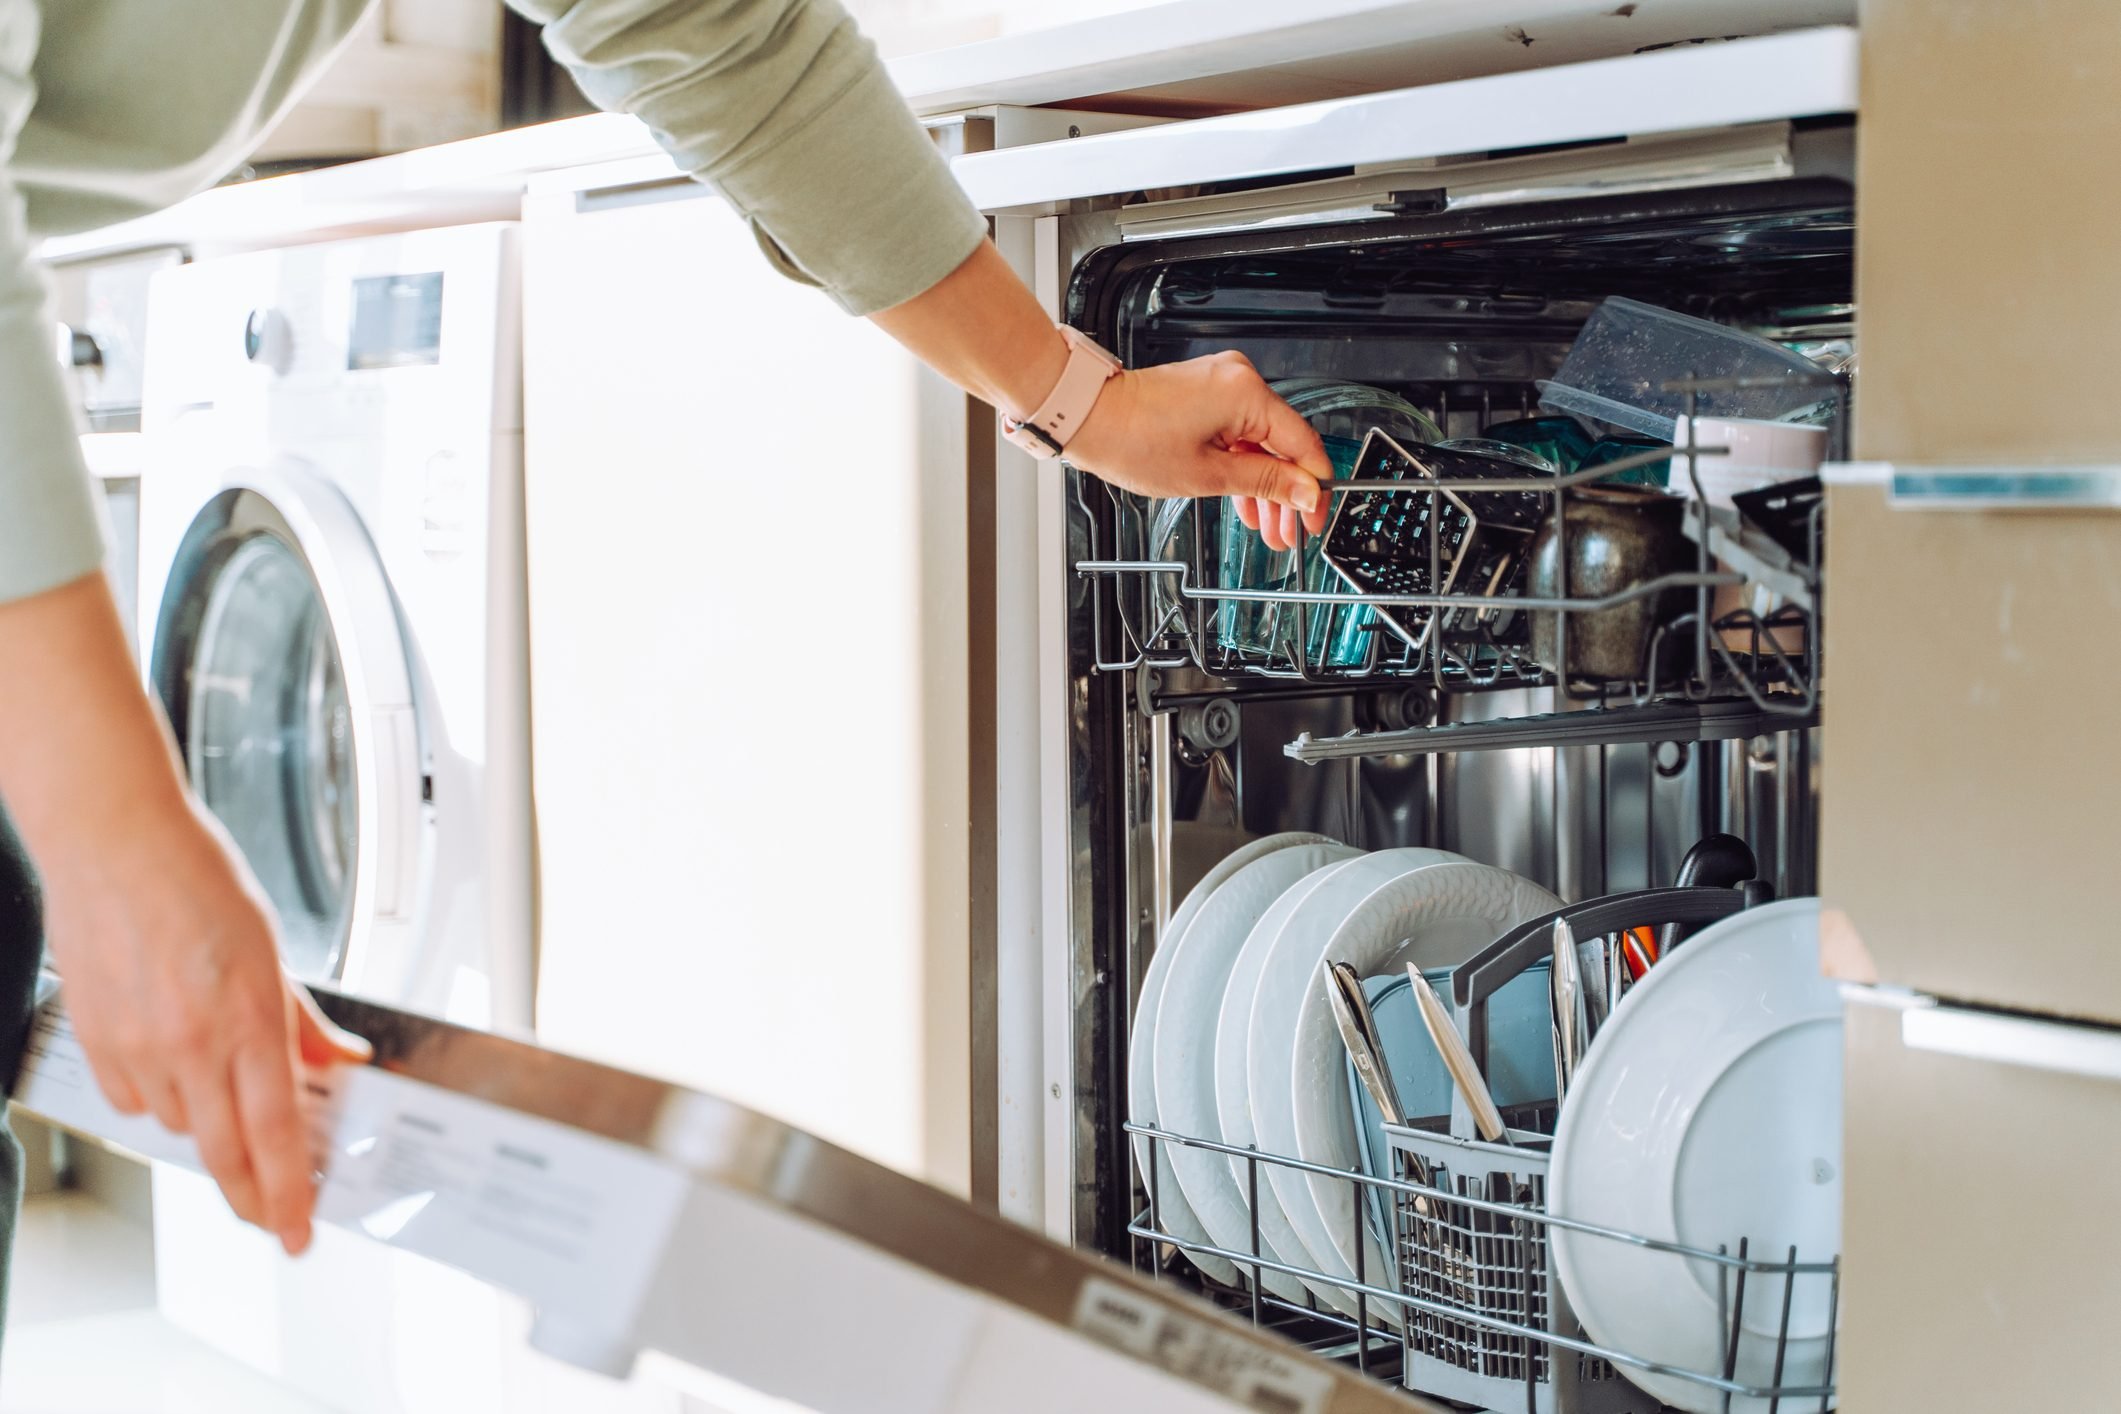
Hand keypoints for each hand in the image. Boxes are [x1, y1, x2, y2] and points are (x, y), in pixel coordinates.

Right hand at [41, 794, 370, 1255]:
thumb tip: (339, 1063)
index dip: (289, 1193)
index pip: (276, 1133)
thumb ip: (303, 1020)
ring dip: (207, 1126)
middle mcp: (191, 1041)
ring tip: (221, 1089)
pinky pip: (133, 1101)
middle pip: (224, 1152)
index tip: (298, 1230)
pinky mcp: (97, 1040)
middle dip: (250, 1195)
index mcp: (248, 1017)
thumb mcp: (274, 950)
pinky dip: (158, 1096)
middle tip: (269, 1214)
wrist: (113, 842)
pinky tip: (171, 1063)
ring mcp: (139, 1045)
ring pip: (178, 1126)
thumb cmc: (196, 880)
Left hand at [1063, 351, 1333, 552]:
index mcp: (1246, 394)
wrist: (1086, 417)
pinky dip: (1243, 465)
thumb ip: (1265, 482)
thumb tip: (1303, 491)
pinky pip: (1240, 432)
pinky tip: (1247, 501)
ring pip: (1261, 442)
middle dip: (1287, 493)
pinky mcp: (1207, 393)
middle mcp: (1239, 380)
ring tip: (1268, 527)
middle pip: (1283, 444)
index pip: (1303, 443)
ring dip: (1265, 485)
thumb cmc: (1132, 440)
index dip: (1313, 487)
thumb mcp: (1207, 475)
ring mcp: (1223, 384)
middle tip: (1289, 532)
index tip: (1314, 517)